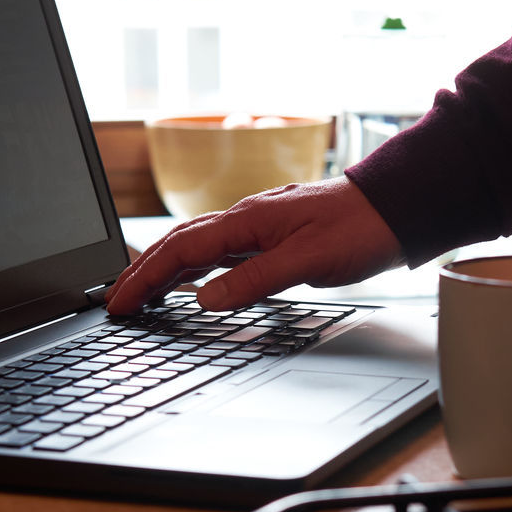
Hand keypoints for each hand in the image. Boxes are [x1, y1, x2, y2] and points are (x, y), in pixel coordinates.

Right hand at [104, 177, 404, 313]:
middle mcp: (246, 220)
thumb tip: (206, 301)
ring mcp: (258, 227)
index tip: (118, 301)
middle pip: (178, 246)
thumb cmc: (360, 228)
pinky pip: (221, 253)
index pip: (180, 250)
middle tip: (114, 303)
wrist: (397, 209)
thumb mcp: (307, 261)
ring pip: (197, 248)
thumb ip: (255, 281)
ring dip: (164, 271)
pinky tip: (192, 285)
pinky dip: (196, 269)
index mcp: (247, 221)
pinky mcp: (273, 237)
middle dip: (141, 274)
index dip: (144, 277)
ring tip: (139, 296)